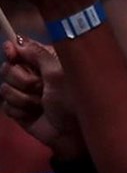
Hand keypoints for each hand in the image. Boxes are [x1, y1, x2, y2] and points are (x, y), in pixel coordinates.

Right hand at [0, 38, 84, 158]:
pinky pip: (6, 106)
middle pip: (7, 69)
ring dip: (24, 98)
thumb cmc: (73, 97)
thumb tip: (17, 41)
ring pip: (4, 88)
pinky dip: (20, 111)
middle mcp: (34, 74)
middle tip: (41, 88)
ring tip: (42, 104)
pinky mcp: (20, 111)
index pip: (20, 49)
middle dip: (22, 80)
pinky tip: (34, 114)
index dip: (13, 51)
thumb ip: (38, 54)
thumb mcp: (59, 71)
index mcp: (46, 61)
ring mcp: (25, 93)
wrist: (74, 131)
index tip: (12, 55)